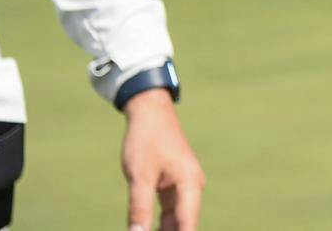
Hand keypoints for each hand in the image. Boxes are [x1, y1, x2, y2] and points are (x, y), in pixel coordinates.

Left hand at [120, 91, 203, 230]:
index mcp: (190, 184)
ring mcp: (182, 187)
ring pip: (175, 221)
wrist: (150, 111)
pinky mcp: (172, 186)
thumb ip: (139, 209)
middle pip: (183, 226)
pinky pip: (168, 213)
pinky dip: (158, 225)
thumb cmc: (146, 140)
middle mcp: (191, 188)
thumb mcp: (140, 176)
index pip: (187, 226)